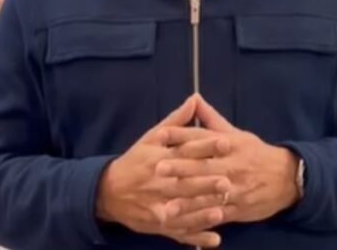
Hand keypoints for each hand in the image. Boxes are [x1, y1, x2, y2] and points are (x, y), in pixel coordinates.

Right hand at [96, 95, 231, 246]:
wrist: (108, 191)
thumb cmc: (136, 161)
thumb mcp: (152, 137)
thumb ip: (176, 121)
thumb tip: (194, 100)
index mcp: (158, 158)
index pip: (184, 151)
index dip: (205, 147)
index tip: (225, 143)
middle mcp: (158, 182)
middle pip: (184, 183)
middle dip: (204, 183)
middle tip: (227, 181)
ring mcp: (158, 206)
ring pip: (182, 210)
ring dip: (202, 211)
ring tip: (222, 209)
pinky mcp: (159, 225)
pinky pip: (180, 232)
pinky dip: (197, 237)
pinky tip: (215, 239)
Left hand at [156, 95, 300, 225]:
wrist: (287, 178)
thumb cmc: (256, 153)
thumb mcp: (236, 134)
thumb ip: (211, 119)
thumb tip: (194, 98)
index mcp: (230, 144)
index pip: (202, 138)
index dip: (181, 136)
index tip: (161, 135)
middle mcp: (232, 165)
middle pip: (203, 165)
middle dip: (180, 168)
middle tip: (158, 168)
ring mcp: (236, 189)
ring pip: (208, 194)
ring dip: (187, 200)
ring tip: (166, 205)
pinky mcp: (239, 209)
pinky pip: (218, 215)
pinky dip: (201, 219)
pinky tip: (185, 223)